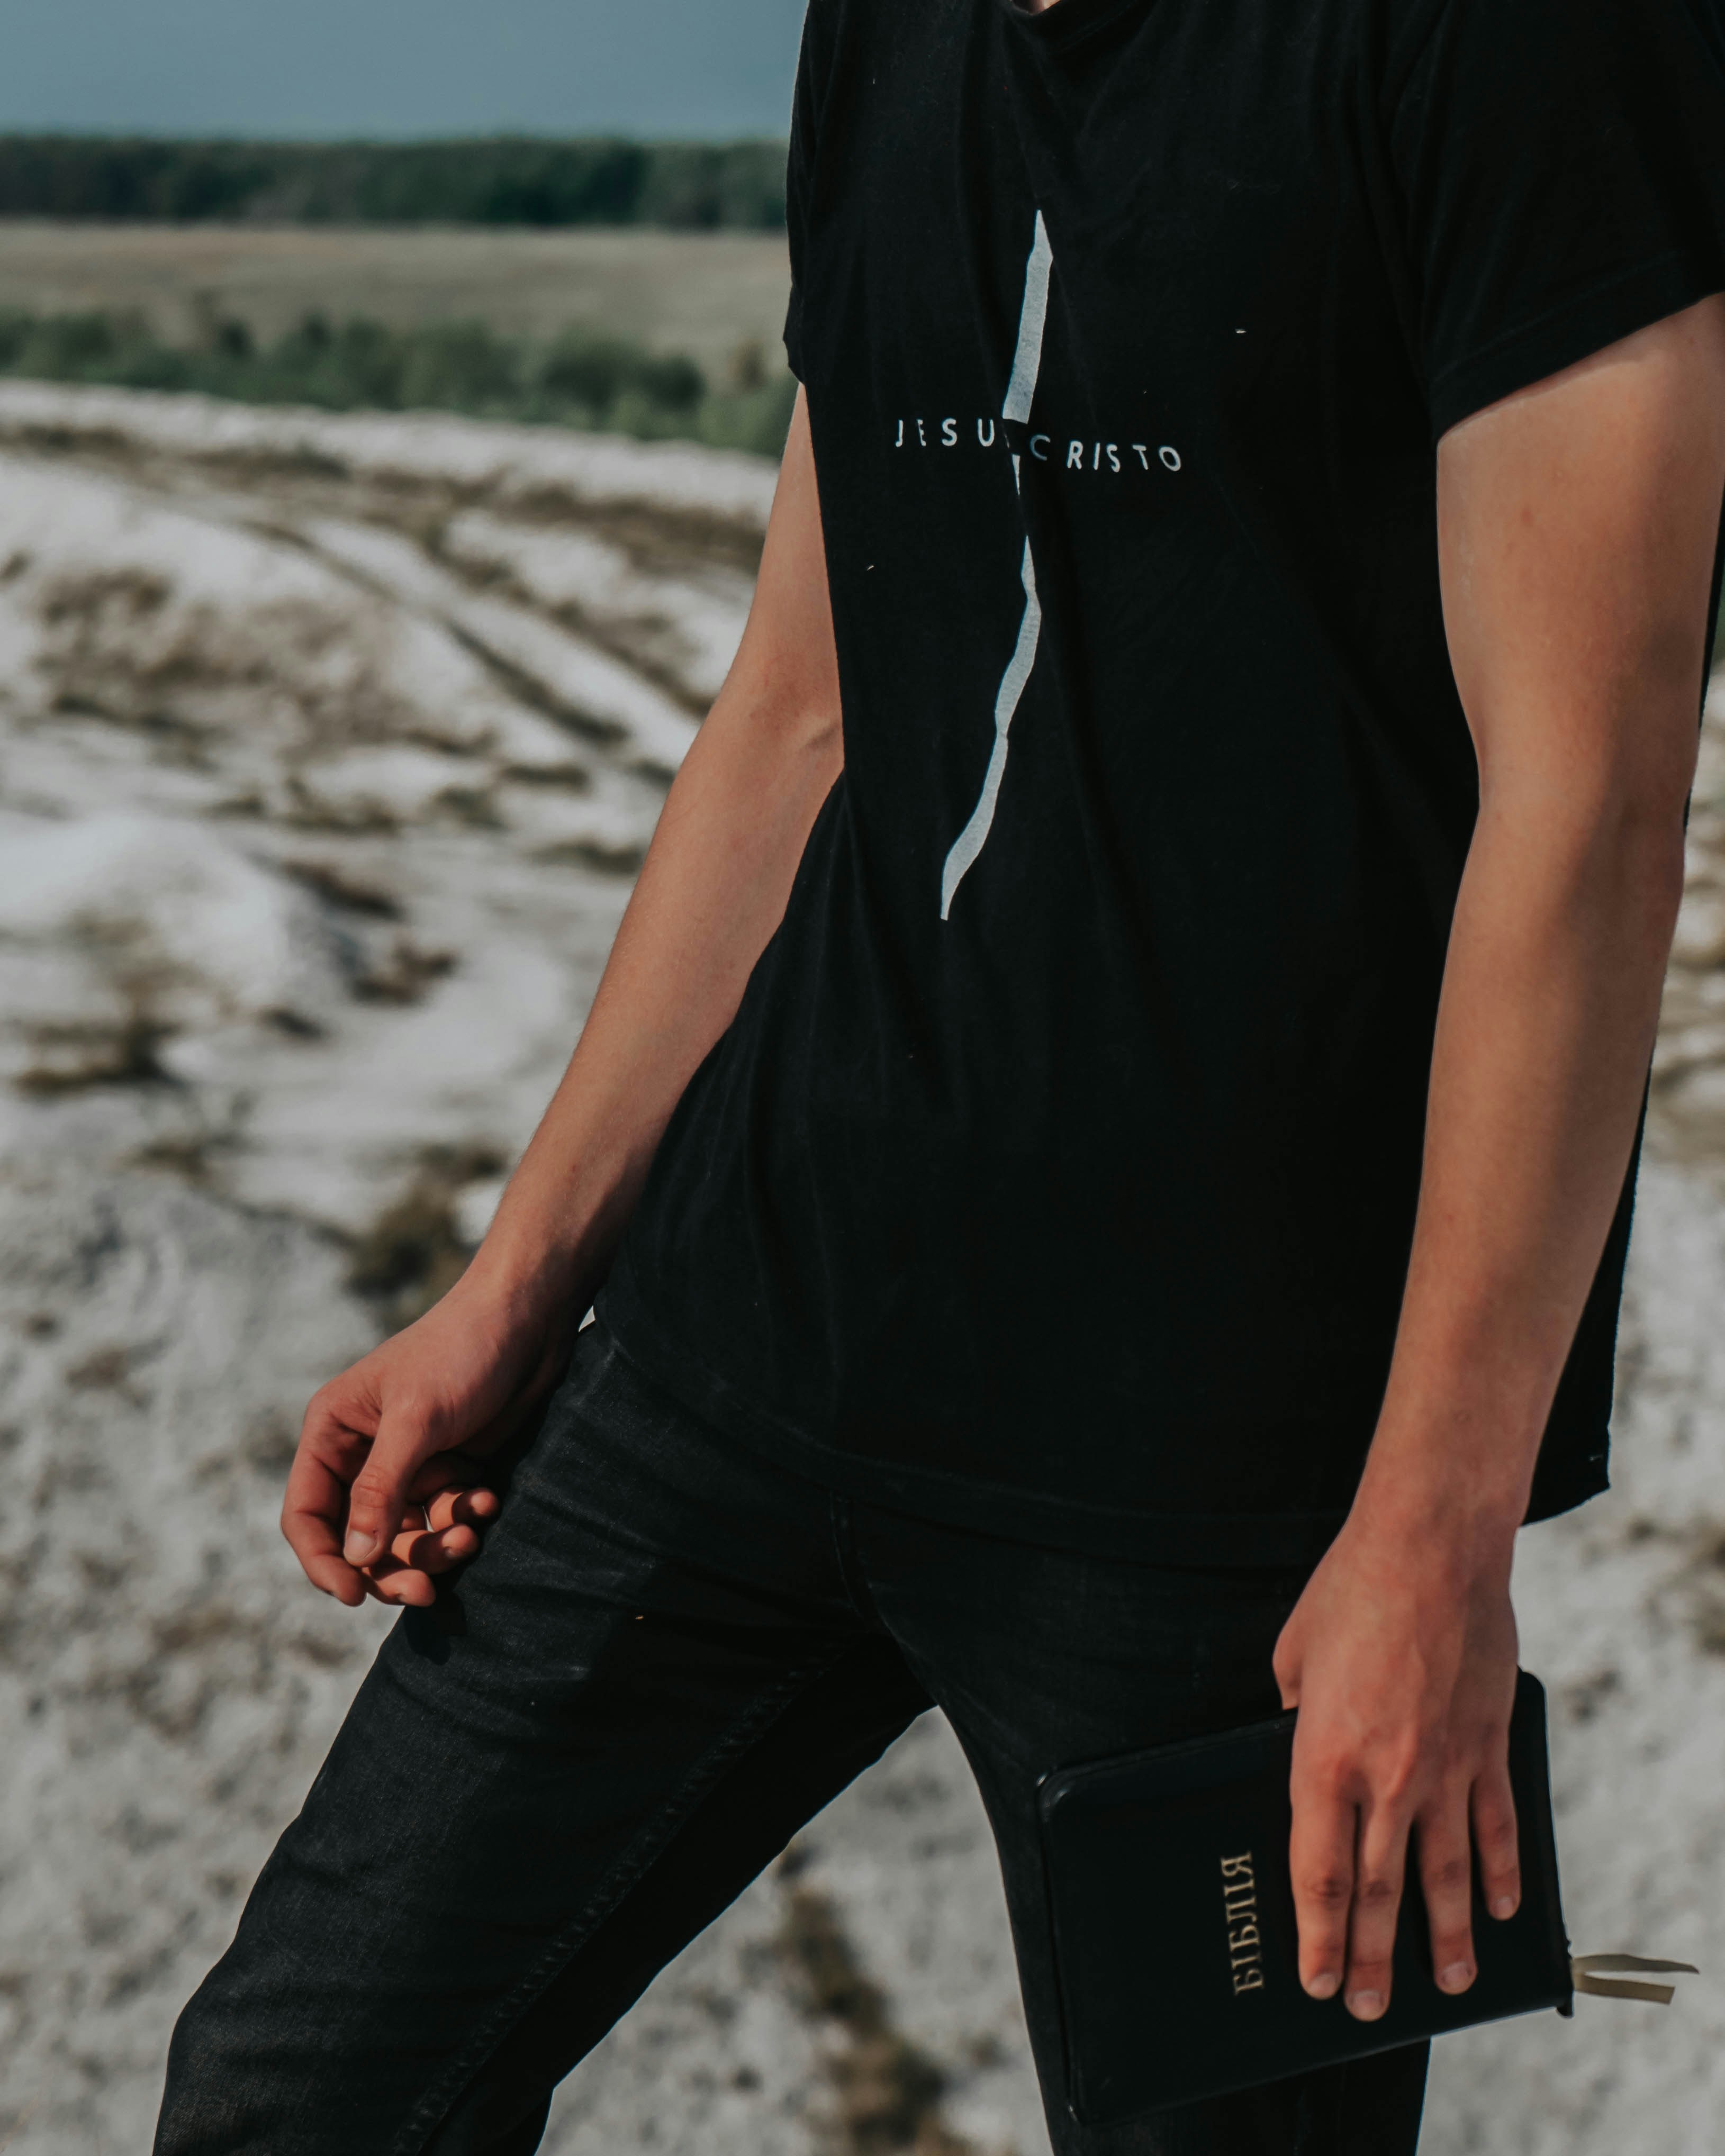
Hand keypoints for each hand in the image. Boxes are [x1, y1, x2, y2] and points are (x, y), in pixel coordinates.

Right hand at [283, 1273, 578, 1608]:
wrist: (528, 1318)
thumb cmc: (463, 1351)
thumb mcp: (417, 1418)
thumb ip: (382, 1488)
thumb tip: (356, 1559)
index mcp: (333, 1431)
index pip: (307, 1514)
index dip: (324, 1561)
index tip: (353, 1596)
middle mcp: (362, 1451)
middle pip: (359, 1538)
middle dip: (390, 1565)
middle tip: (426, 1589)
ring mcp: (408, 1462)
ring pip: (404, 1535)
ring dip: (434, 1545)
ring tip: (469, 1537)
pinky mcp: (449, 1466)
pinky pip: (444, 1516)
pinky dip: (462, 1518)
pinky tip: (487, 1501)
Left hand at [1272, 1515, 1520, 2019]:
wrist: (1431, 1547)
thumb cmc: (1351, 1591)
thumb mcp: (1294, 1657)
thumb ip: (1293, 1717)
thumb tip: (1296, 1746)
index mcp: (1324, 1754)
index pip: (1319, 1869)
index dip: (1316, 1932)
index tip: (1314, 1978)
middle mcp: (1388, 1772)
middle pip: (1377, 1887)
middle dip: (1370, 1955)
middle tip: (1366, 2006)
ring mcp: (1446, 1763)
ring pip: (1444, 1870)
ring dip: (1446, 1934)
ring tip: (1445, 1984)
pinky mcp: (1487, 1741)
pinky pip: (1494, 1822)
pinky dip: (1499, 1870)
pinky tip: (1501, 1910)